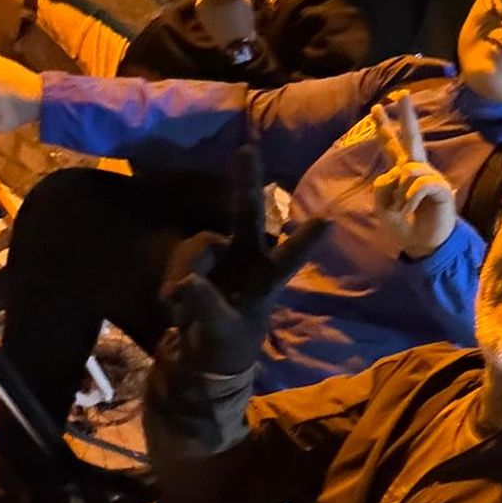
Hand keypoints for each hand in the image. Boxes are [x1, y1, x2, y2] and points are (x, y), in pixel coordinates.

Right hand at [160, 145, 326, 373]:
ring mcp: (222, 255)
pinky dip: (173, 281)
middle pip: (248, 215)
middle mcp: (248, 258)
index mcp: (267, 280)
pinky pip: (181, 259)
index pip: (289, 259)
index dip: (306, 240)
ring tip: (180, 306)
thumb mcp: (220, 332)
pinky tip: (175, 302)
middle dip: (246, 182)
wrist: (202, 352)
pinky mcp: (197, 261)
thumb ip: (206, 307)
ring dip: (187, 270)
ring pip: (199, 246)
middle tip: (248, 151)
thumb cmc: (226, 344)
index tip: (328, 220)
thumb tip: (188, 281)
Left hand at [372, 92, 455, 259]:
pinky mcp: (441, 188)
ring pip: (407, 171)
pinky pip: (419, 186)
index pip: (391, 146)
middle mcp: (418, 170)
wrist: (425, 246)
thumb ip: (382, 188)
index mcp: (402, 172)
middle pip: (412, 137)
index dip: (383, 127)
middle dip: (406, 115)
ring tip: (404, 210)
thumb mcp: (383, 207)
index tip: (377, 107)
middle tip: (401, 94)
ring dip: (400, 194)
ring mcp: (431, 177)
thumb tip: (398, 172)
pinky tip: (411, 211)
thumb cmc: (406, 226)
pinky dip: (410, 201)